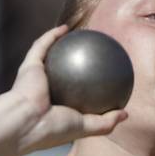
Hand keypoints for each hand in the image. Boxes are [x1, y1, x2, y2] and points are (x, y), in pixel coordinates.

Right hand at [0, 25, 126, 155]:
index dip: (90, 85)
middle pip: (64, 72)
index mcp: (58, 107)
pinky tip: (66, 27)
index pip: (76, 94)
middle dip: (77, 61)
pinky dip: (52, 35)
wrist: (27, 122)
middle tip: (94, 54)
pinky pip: (41, 46)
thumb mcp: (87, 128)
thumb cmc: (55, 128)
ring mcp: (36, 78)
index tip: (106, 78)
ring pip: (50, 55)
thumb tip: (127, 114)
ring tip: (80, 35)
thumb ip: (107, 122)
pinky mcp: (29, 66)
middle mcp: (47, 91)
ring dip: (62, 43)